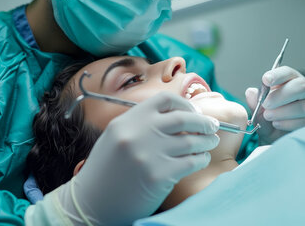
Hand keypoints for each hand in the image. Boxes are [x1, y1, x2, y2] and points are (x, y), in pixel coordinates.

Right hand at [55, 92, 219, 224]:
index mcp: (126, 121)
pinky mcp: (159, 175)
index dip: (184, 104)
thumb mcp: (116, 138)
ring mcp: (149, 154)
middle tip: (212, 126)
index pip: (164, 100)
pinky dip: (201, 159)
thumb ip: (140, 124)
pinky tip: (202, 160)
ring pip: (191, 141)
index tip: (193, 112)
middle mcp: (138, 133)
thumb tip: (177, 116)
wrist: (92, 204)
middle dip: (203, 122)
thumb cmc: (105, 173)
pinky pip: (191, 162)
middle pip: (182, 118)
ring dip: (206, 141)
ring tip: (211, 142)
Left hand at [245, 66, 304, 143]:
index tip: (265, 80)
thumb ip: (254, 101)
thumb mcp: (258, 109)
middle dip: (281, 96)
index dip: (277, 75)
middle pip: (300, 87)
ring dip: (282, 112)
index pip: (287, 72)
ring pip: (303, 106)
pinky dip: (288, 123)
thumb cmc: (270, 118)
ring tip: (268, 116)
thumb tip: (251, 92)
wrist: (277, 137)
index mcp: (290, 80)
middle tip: (265, 104)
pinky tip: (277, 124)